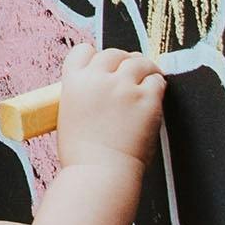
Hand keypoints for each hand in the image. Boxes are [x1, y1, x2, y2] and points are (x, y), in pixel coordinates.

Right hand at [43, 44, 167, 173]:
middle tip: (129, 75)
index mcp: (74, 82)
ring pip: (139, 62)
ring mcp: (124, 87)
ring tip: (147, 78)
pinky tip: (154, 95)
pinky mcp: (146, 99)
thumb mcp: (68, 116)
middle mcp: (98, 79)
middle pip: (114, 53)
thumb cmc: (82, 155)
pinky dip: (156, 85)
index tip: (103, 66)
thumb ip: (82, 95)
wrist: (99, 174)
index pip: (84, 50)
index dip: (95, 57)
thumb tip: (97, 87)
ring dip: (143, 69)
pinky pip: (157, 81)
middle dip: (122, 62)